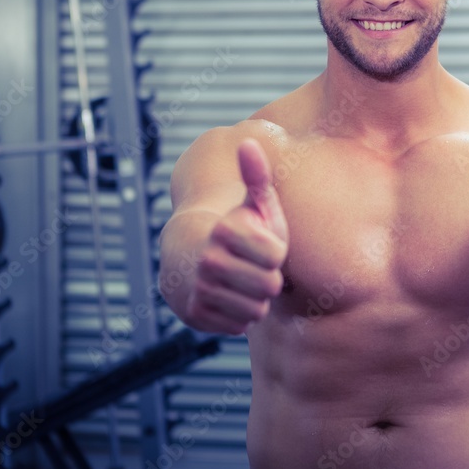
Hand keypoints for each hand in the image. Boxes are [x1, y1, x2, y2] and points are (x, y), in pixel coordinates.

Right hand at [186, 139, 288, 334]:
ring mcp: (200, 290)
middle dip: (267, 278)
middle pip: (269, 285)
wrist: (191, 260)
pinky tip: (229, 299)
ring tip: (241, 281)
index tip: (260, 243)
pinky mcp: (196, 316)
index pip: (277, 255)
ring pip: (256, 309)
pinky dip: (239, 316)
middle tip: (252, 266)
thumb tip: (249, 142)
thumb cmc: (236, 230)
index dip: (275, 251)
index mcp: (226, 230)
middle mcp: (209, 260)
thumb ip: (257, 176)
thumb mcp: (251, 203)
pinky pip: (241, 325)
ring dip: (255, 299)